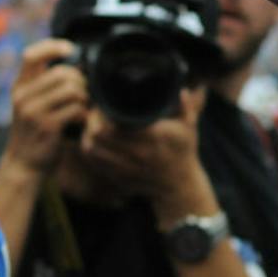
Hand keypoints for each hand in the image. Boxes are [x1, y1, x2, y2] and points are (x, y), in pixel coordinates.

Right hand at [1, 39, 87, 172]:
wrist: (23, 165)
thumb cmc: (34, 132)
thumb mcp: (30, 104)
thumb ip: (44, 85)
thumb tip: (75, 64)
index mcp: (19, 87)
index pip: (31, 55)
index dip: (53, 47)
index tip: (70, 50)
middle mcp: (23, 96)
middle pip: (61, 73)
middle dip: (80, 81)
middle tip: (83, 94)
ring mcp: (34, 111)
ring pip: (71, 89)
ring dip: (84, 98)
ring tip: (82, 108)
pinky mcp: (47, 126)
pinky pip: (76, 109)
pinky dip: (84, 114)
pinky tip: (80, 122)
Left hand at [79, 84, 209, 221]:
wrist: (179, 186)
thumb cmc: (183, 152)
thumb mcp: (189, 127)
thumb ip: (187, 107)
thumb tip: (183, 90)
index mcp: (154, 137)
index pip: (117, 123)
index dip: (105, 112)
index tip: (105, 104)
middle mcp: (139, 153)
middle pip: (100, 135)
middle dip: (93, 121)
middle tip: (95, 112)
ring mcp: (127, 168)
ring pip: (93, 150)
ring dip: (88, 136)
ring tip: (92, 126)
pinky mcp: (120, 178)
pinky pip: (95, 163)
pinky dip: (90, 151)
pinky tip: (94, 142)